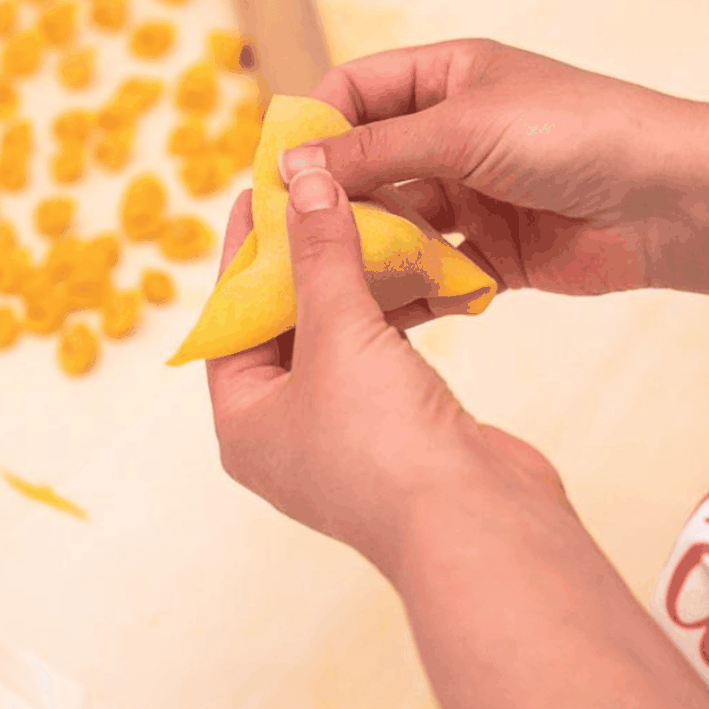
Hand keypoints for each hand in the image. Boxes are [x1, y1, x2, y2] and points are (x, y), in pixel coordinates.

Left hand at [205, 174, 568, 579]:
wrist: (479, 524)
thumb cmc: (382, 444)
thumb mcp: (338, 335)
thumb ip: (321, 257)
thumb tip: (306, 184)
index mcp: (244, 421)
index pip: (229, 319)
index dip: (243, 253)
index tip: (259, 195)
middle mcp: (286, 431)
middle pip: (280, 325)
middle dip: (296, 260)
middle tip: (307, 196)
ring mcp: (343, 431)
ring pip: (333, 336)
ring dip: (344, 280)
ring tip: (352, 215)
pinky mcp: (395, 425)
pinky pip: (377, 350)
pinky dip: (384, 309)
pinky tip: (397, 264)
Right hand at [278, 38, 700, 324]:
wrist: (669, 201)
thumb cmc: (573, 133)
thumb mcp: (462, 127)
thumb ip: (375, 150)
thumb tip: (293, 163)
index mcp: (445, 78)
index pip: (356, 91)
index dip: (315, 125)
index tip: (280, 169)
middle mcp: (451, 134)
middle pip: (369, 162)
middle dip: (332, 196)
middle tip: (291, 235)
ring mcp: (471, 193)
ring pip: (396, 220)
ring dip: (366, 245)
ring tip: (328, 276)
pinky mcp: (491, 249)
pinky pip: (434, 267)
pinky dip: (409, 286)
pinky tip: (379, 306)